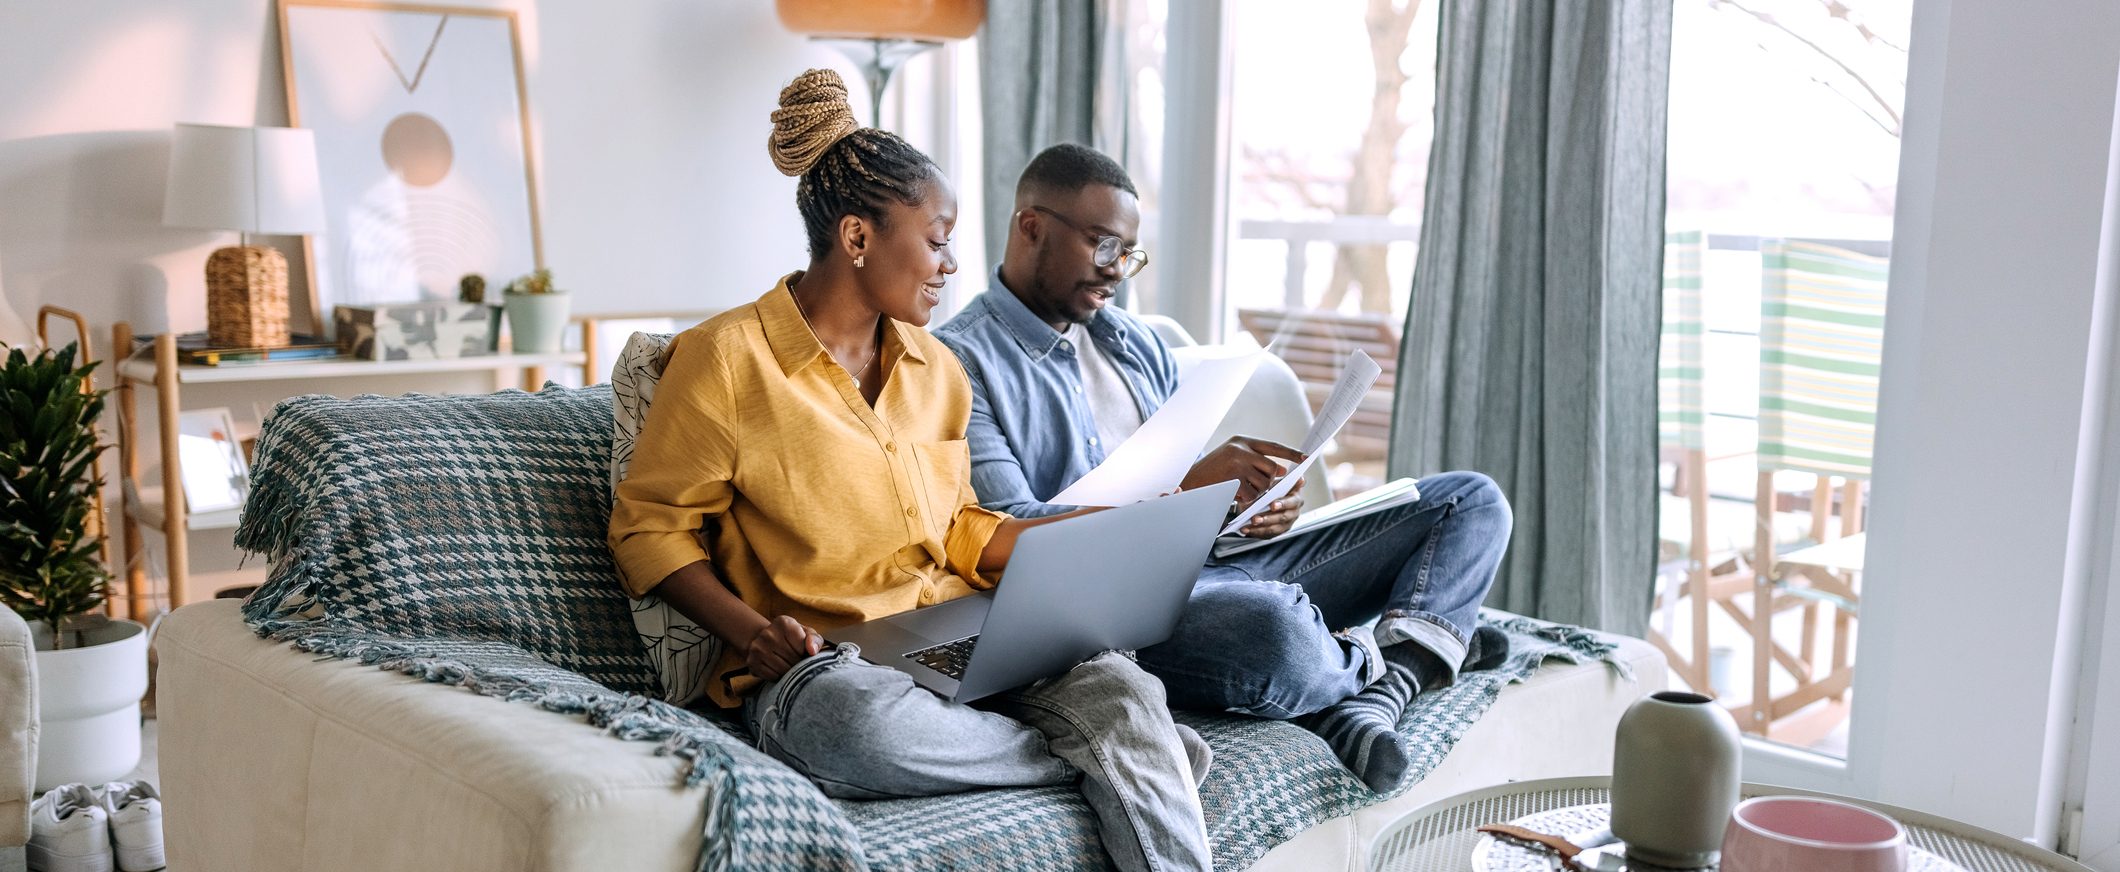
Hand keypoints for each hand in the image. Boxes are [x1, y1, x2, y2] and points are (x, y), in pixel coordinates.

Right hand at [745, 615, 823, 681]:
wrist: (767, 641)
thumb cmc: (792, 638)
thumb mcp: (806, 634)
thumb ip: (814, 640)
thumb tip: (812, 651)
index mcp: (784, 622)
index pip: (802, 647)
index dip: (805, 653)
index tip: (802, 651)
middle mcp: (768, 633)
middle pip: (793, 659)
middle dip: (798, 664)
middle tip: (797, 661)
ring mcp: (757, 648)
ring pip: (783, 670)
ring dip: (789, 672)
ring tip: (788, 664)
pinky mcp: (751, 662)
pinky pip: (772, 676)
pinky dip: (778, 676)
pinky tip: (778, 668)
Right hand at [1181, 436, 1304, 506]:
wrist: (1188, 483)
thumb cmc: (1212, 473)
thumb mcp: (1232, 458)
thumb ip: (1255, 460)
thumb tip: (1282, 470)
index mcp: (1242, 441)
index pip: (1273, 446)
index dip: (1291, 453)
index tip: (1306, 458)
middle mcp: (1241, 449)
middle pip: (1272, 468)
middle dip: (1268, 481)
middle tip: (1255, 485)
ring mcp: (1238, 464)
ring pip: (1264, 484)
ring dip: (1256, 491)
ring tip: (1239, 489)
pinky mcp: (1235, 480)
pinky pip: (1253, 495)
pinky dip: (1247, 499)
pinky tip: (1234, 495)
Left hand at [1238, 481, 1304, 537]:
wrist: (1267, 498)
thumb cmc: (1273, 489)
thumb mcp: (1275, 482)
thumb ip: (1282, 482)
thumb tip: (1299, 480)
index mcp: (1296, 499)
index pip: (1292, 502)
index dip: (1282, 504)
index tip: (1272, 505)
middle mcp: (1293, 513)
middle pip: (1282, 518)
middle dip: (1268, 518)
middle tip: (1255, 518)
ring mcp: (1286, 524)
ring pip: (1274, 528)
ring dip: (1261, 527)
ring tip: (1249, 524)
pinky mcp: (1277, 531)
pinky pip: (1267, 534)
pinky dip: (1255, 532)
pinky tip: (1246, 529)